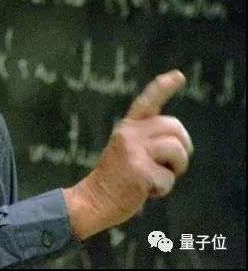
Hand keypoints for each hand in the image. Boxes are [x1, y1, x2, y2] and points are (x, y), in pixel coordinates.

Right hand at [63, 70, 193, 239]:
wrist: (93, 200)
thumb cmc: (117, 180)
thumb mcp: (129, 151)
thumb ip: (148, 140)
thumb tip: (178, 140)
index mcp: (127, 128)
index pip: (147, 102)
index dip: (164, 87)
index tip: (178, 75)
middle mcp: (129, 133)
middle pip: (175, 128)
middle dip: (183, 148)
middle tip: (170, 165)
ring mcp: (134, 150)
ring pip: (178, 151)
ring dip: (175, 170)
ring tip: (156, 178)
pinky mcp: (140, 170)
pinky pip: (169, 178)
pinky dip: (162, 190)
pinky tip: (144, 191)